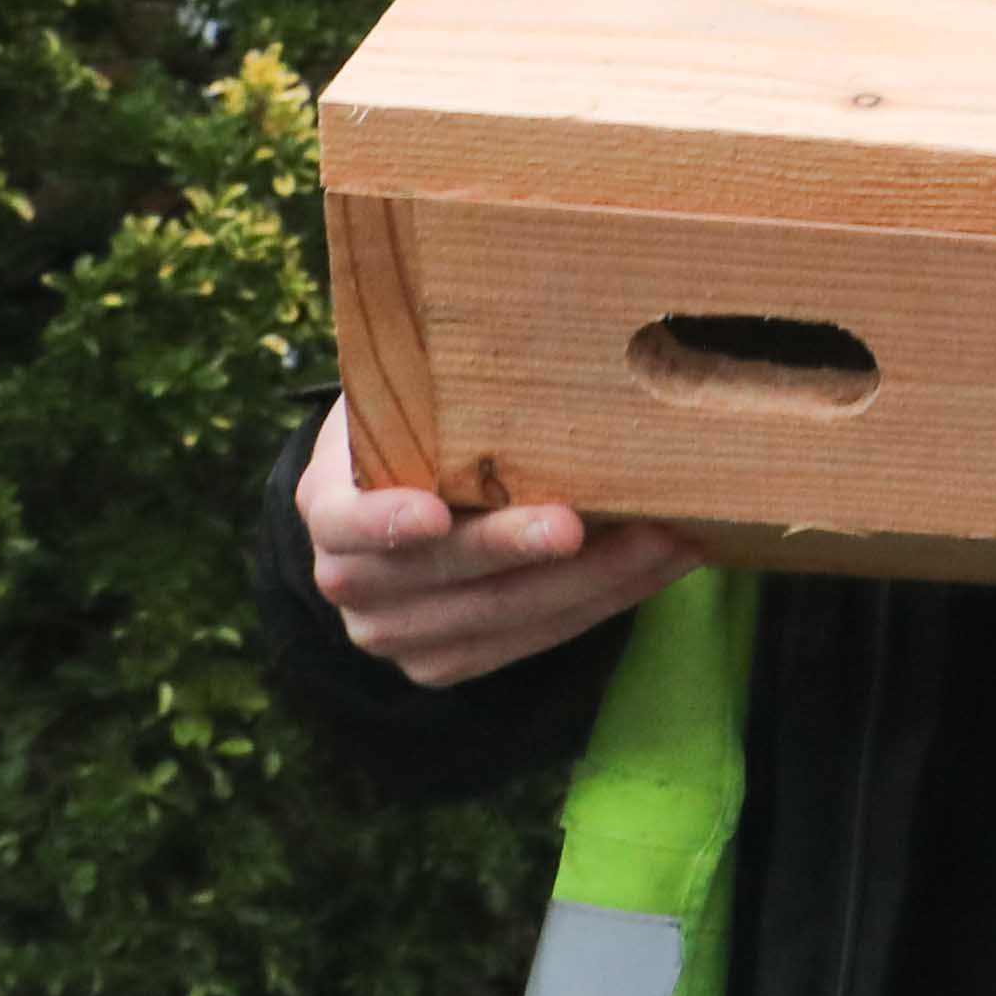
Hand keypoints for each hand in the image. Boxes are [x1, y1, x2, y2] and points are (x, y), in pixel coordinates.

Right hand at [298, 397, 694, 689]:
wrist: (403, 500)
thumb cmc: (425, 427)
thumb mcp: (414, 396)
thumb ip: (446, 388)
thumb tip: (552, 333)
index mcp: (329, 506)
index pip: (345, 519)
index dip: (384, 521)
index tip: (433, 512)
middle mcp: (350, 580)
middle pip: (439, 575)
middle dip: (520, 551)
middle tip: (586, 521)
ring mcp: (395, 631)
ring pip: (499, 618)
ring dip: (592, 581)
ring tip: (665, 539)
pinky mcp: (446, 662)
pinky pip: (530, 642)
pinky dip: (601, 603)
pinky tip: (655, 568)